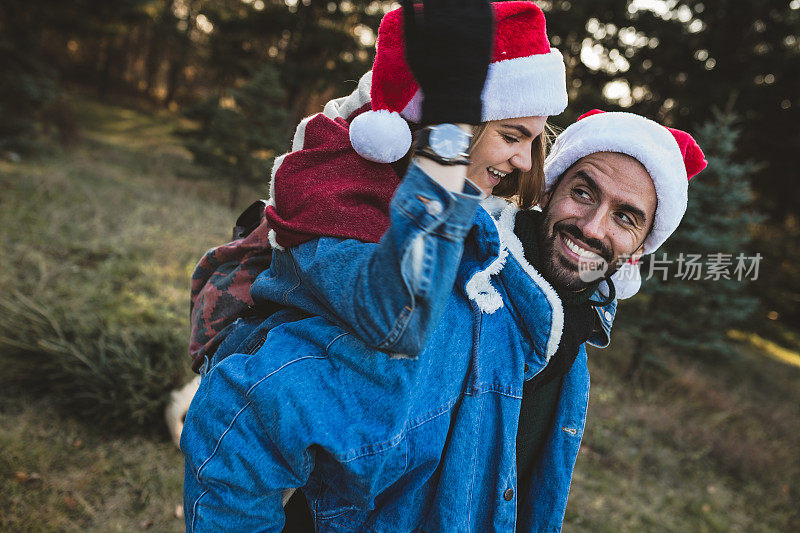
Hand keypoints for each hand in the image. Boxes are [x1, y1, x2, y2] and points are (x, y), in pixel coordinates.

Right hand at [402, 0, 493, 125]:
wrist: (456, 98)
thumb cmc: (429, 74)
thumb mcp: (411, 48)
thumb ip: (409, 17)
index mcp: (433, 21)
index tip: (429, 3)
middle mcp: (454, 18)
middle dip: (444, 0)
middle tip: (442, 7)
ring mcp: (473, 22)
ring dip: (460, 0)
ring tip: (453, 7)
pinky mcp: (488, 27)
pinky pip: (483, 2)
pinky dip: (475, 1)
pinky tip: (468, 6)